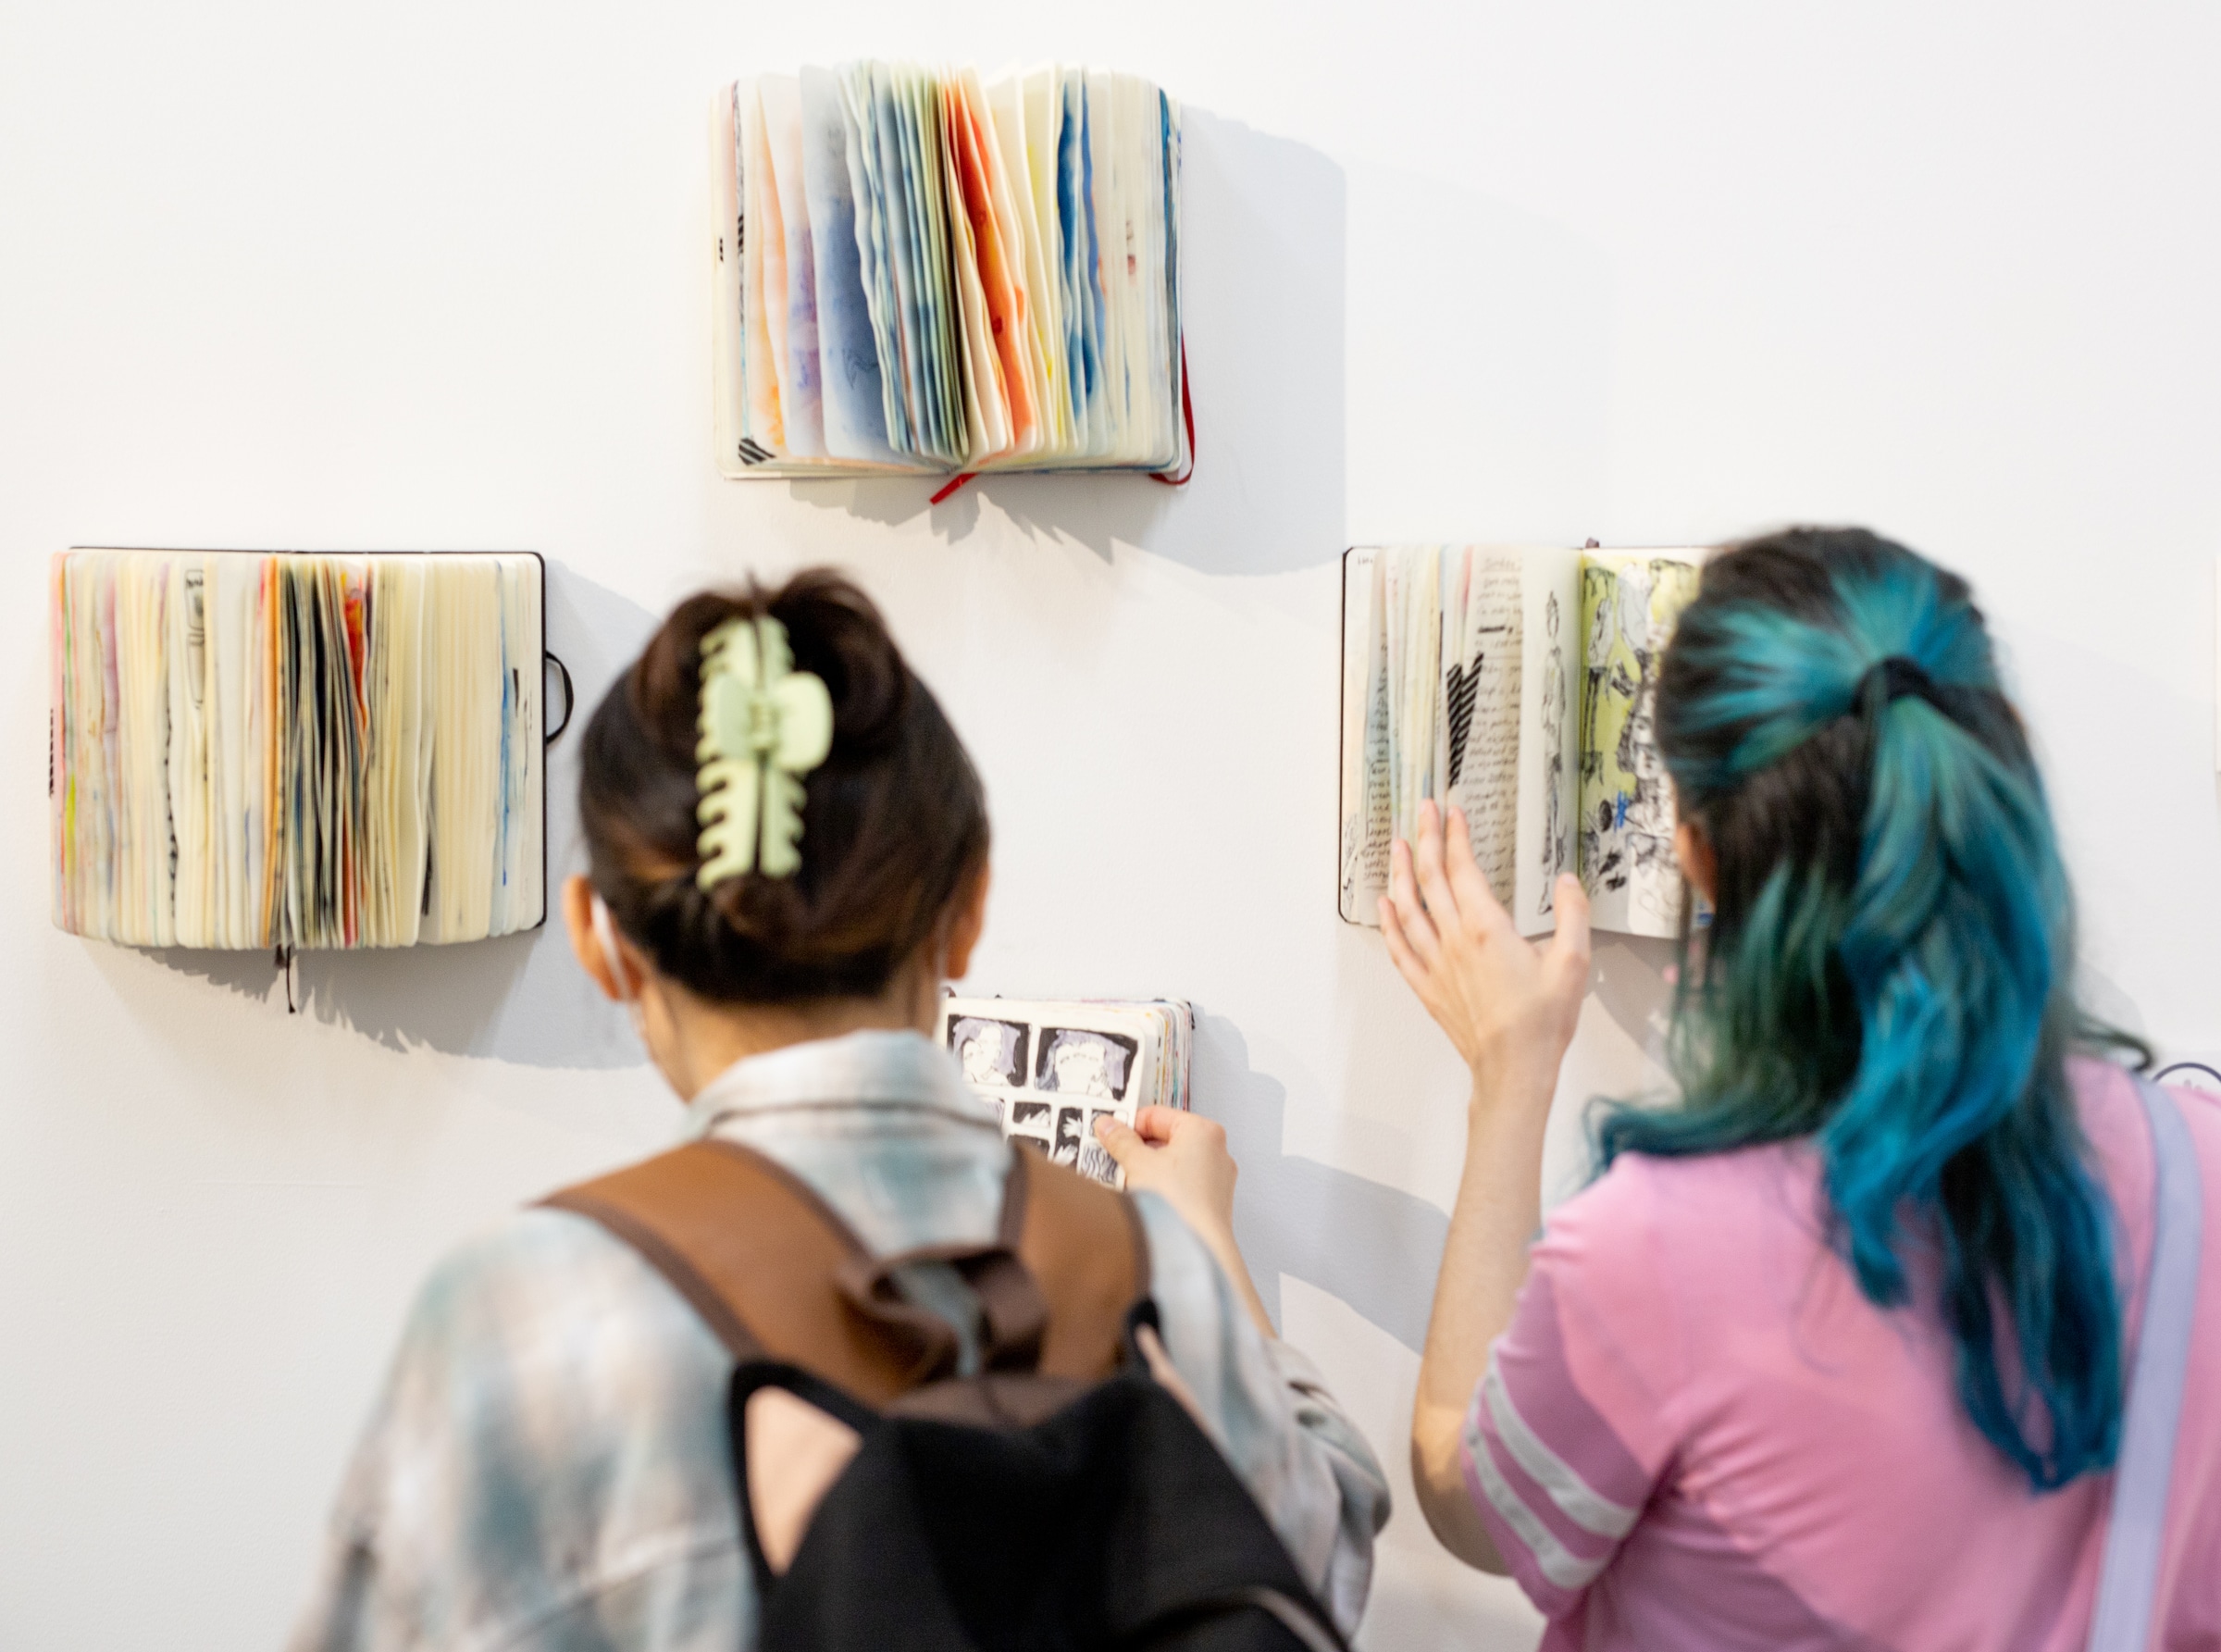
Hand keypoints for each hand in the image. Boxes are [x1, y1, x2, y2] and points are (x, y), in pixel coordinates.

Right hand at [1094, 1108, 1274, 1338]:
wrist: (1196, 1250)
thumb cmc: (1176, 1203)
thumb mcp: (1138, 1164)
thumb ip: (1120, 1140)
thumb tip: (1109, 1126)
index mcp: (1203, 1131)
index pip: (1157, 1115)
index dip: (1130, 1125)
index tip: (1110, 1135)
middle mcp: (1216, 1150)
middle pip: (1167, 1138)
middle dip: (1139, 1149)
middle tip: (1115, 1158)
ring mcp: (1217, 1177)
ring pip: (1175, 1162)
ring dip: (1149, 1169)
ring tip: (1129, 1181)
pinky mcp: (1213, 1201)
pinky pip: (1183, 1183)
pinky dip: (1163, 1186)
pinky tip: (1146, 1198)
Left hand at [1379, 800, 1590, 1101]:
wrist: (1514, 1069)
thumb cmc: (1542, 1021)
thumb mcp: (1574, 961)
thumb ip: (1572, 913)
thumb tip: (1566, 880)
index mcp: (1486, 928)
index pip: (1463, 869)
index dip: (1456, 836)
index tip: (1452, 810)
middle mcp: (1454, 940)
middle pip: (1431, 879)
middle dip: (1426, 839)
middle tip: (1421, 810)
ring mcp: (1436, 964)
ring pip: (1408, 908)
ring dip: (1401, 872)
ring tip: (1397, 845)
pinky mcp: (1428, 987)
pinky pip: (1400, 947)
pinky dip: (1389, 922)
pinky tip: (1384, 905)